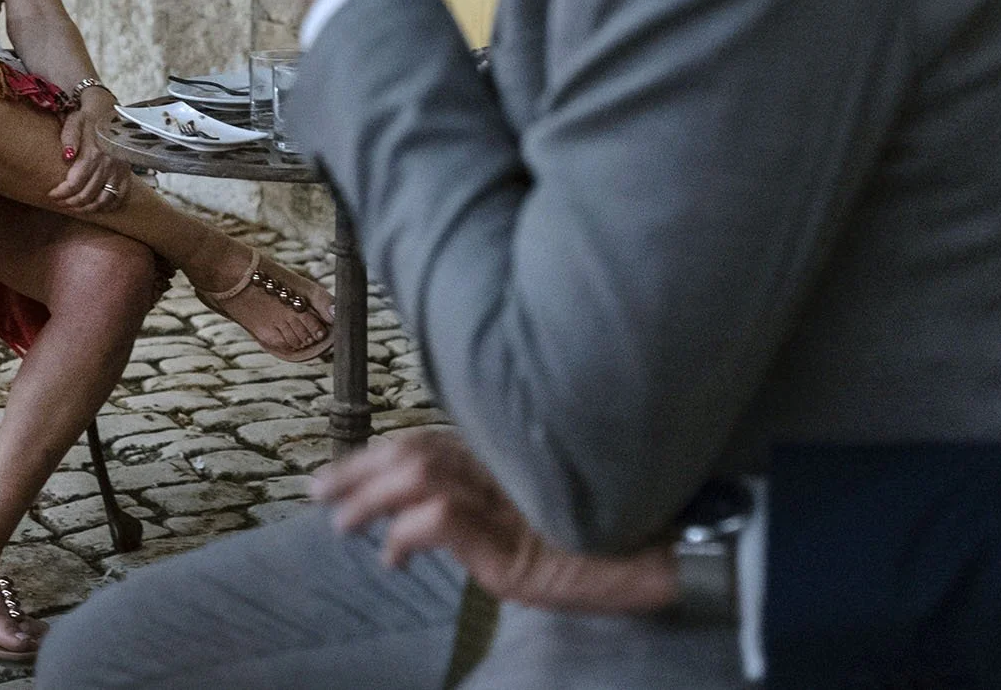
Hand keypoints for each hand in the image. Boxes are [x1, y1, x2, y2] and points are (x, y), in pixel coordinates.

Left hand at [52, 86, 130, 213]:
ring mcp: (118, 170)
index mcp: (93, 154)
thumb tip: (66, 156)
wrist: (110, 110)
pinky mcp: (126, 172)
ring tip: (74, 207)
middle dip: (70, 202)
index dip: (60, 193)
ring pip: (102, 200)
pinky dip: (107, 206)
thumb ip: (69, 138)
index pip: (74, 183)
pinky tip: (95, 207)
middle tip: (59, 203)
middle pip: (87, 195)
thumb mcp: (75, 121)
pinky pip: (119, 196)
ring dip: (86, 208)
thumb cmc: (88, 117)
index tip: (51, 194)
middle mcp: (107, 165)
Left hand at [314, 428, 677, 613]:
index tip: (336, 470)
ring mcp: (515, 501)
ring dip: (372, 498)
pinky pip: (449, 520)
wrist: (681, 558)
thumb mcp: (535, 528)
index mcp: (511, 460)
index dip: (379, 452)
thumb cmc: (619, 542)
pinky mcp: (519, 546)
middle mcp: (509, 467)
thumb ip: (485, 513)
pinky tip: (394, 551)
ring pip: (424, 476)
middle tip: (319, 490)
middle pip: (418, 451)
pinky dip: (411, 532)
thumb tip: (411, 526)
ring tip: (342, 522)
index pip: (431, 442)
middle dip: (360, 469)